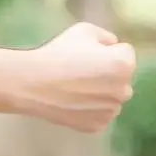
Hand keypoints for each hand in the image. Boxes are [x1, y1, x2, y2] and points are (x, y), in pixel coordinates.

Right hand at [18, 22, 135, 131]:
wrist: (31, 83)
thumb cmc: (57, 54)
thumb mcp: (83, 30)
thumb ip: (106, 37)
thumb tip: (112, 47)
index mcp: (124, 65)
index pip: (125, 53)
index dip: (105, 51)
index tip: (86, 54)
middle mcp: (124, 91)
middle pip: (120, 78)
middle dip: (106, 74)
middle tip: (80, 71)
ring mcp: (111, 111)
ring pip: (111, 97)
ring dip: (99, 92)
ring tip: (73, 87)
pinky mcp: (97, 126)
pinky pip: (99, 114)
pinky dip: (89, 109)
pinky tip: (71, 101)